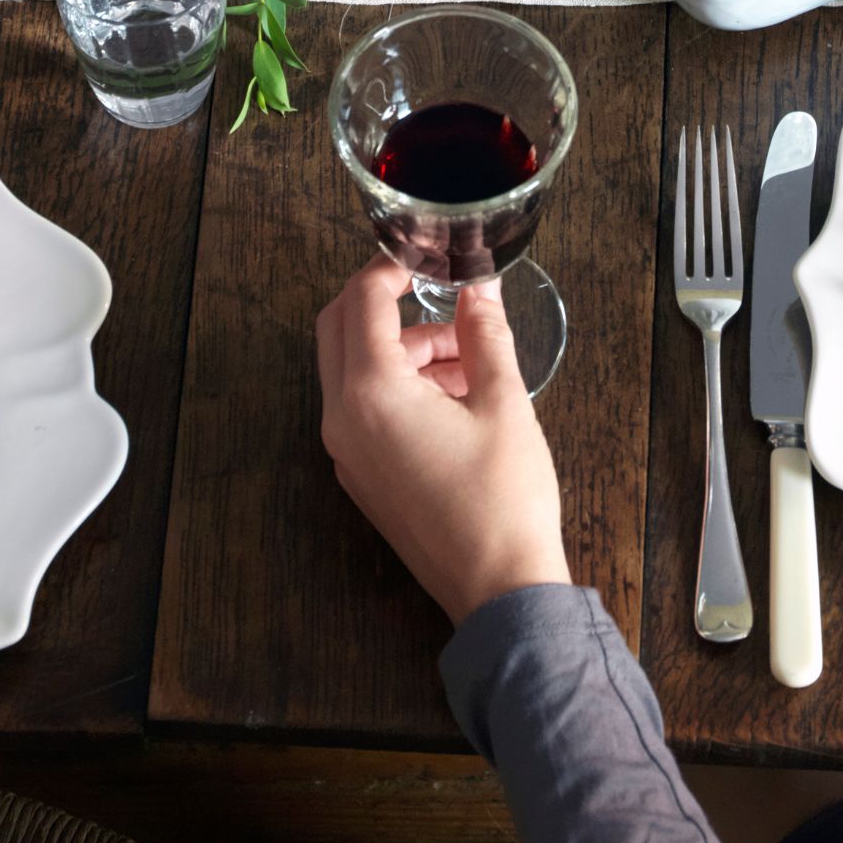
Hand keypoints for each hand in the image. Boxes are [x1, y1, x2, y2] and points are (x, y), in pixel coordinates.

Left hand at [316, 257, 569, 624]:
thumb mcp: (504, 402)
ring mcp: (347, 453)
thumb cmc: (504, 497)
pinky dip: (397, 382)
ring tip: (467, 354)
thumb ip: (485, 334)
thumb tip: (480, 288)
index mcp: (371, 394)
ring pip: (353, 368)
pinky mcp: (362, 477)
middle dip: (383, 298)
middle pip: (339, 328)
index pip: (362, 301)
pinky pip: (363, 407)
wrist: (500, 591)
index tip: (424, 252)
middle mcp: (342, 420)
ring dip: (399, 345)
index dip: (390, 265)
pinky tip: (455, 391)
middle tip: (433, 287)